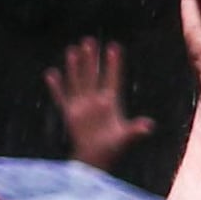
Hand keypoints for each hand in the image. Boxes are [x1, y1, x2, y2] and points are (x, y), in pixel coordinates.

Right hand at [51, 36, 154, 165]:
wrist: (96, 159)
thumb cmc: (112, 149)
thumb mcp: (125, 138)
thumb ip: (135, 130)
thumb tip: (149, 126)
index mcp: (111, 103)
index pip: (112, 79)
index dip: (114, 65)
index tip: (114, 47)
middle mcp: (95, 101)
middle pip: (93, 75)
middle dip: (92, 59)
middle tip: (90, 40)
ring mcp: (82, 105)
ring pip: (77, 81)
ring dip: (75, 67)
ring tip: (73, 50)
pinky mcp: (70, 113)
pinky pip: (61, 97)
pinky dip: (56, 87)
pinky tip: (51, 73)